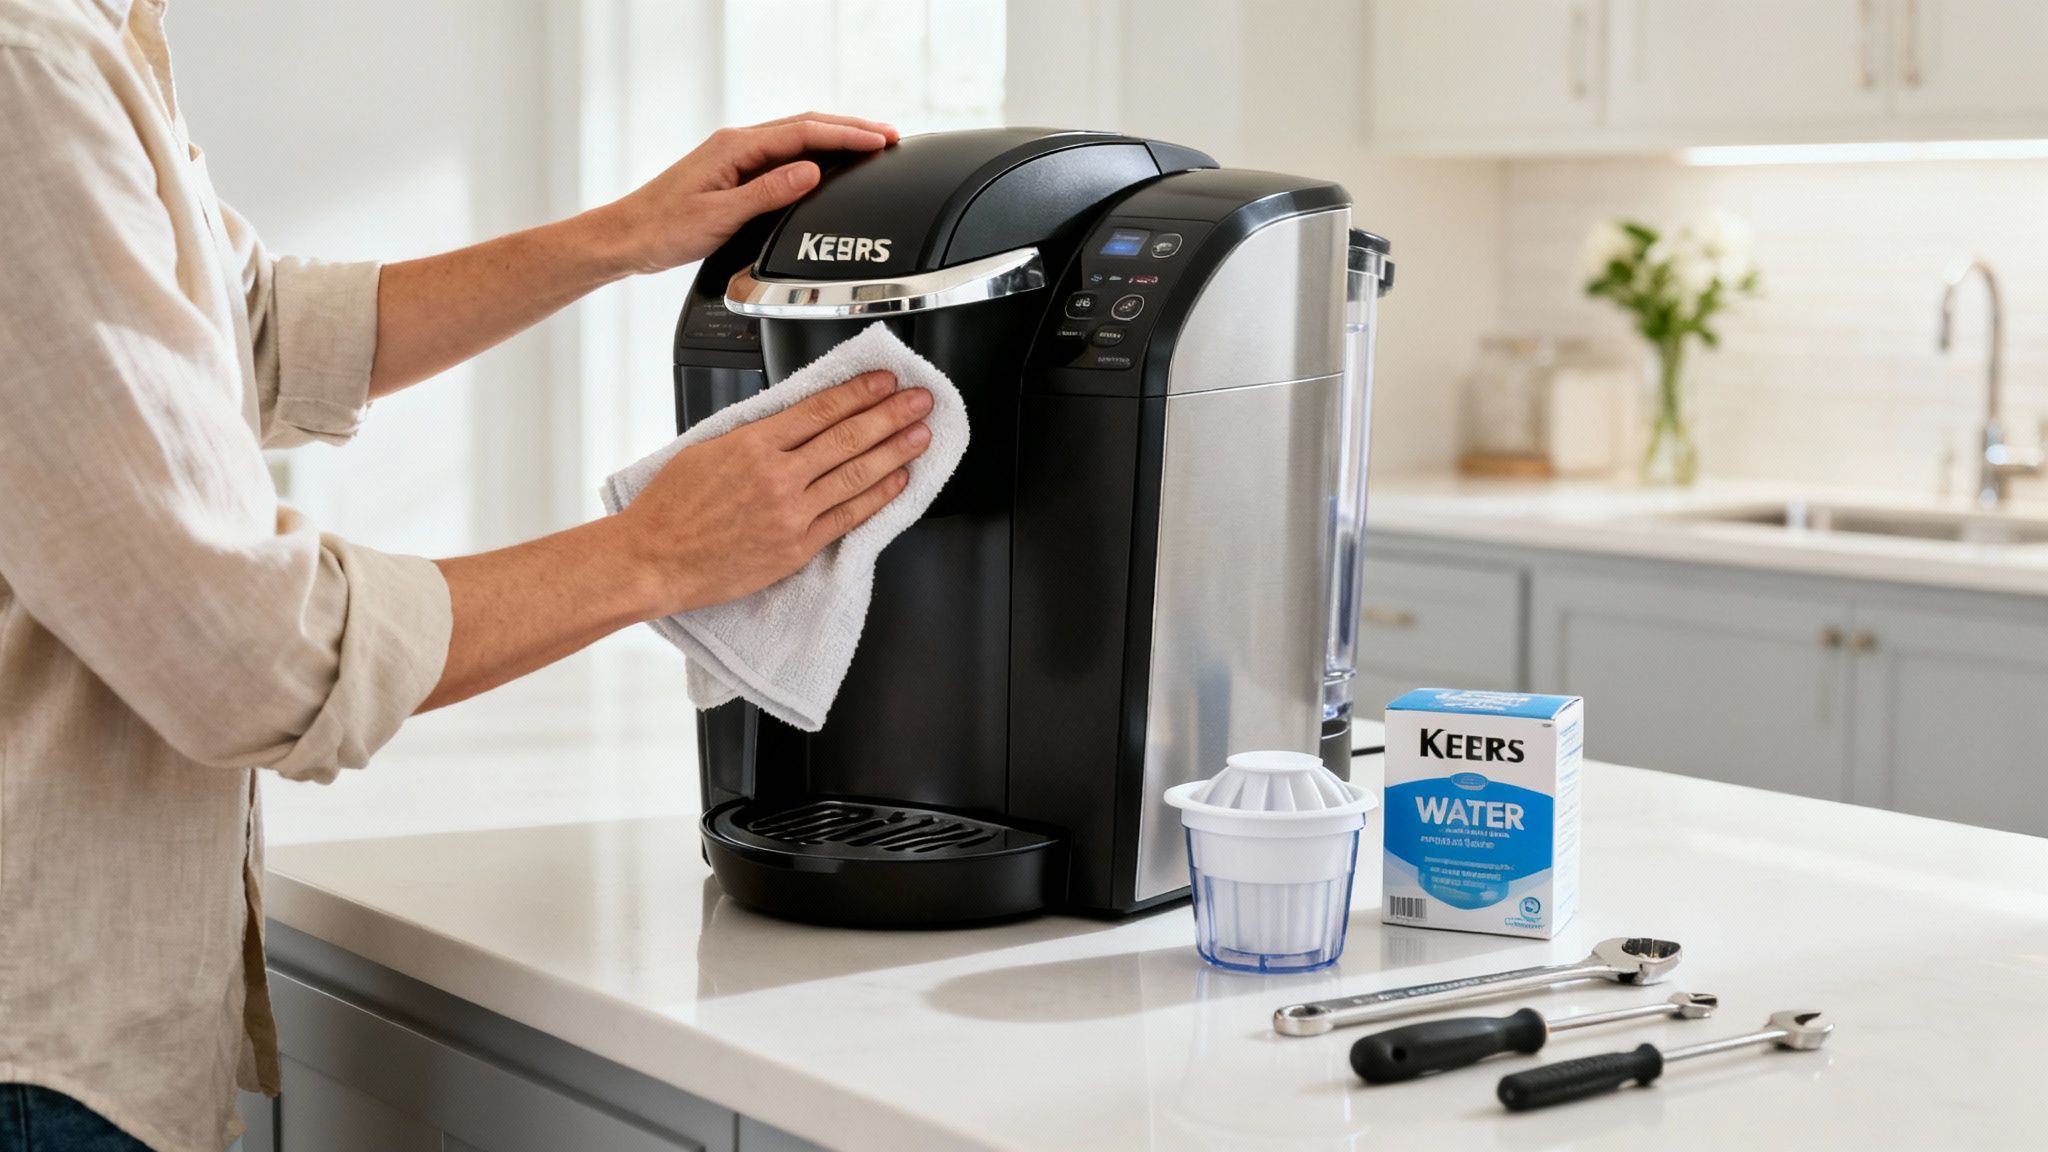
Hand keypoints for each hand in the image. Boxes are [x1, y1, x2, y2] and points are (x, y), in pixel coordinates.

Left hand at [597, 112, 898, 275]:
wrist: (628, 238)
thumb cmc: (663, 229)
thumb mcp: (720, 215)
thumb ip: (768, 192)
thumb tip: (810, 172)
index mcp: (735, 147)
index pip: (803, 133)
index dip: (846, 136)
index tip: (879, 141)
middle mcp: (737, 145)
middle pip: (805, 126)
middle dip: (850, 130)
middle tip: (889, 136)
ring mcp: (736, 157)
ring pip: (796, 138)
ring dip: (835, 139)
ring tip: (870, 145)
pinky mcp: (734, 173)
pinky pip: (784, 155)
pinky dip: (814, 153)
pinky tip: (828, 163)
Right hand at [616, 371, 932, 617]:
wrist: (653, 559)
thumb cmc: (671, 508)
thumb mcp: (707, 448)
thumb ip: (755, 434)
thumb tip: (797, 419)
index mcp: (752, 444)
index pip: (821, 409)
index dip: (860, 392)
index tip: (884, 380)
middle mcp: (776, 477)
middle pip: (848, 436)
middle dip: (891, 414)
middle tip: (919, 400)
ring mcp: (790, 514)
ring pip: (855, 474)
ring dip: (895, 450)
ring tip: (920, 435)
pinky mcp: (796, 548)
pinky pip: (847, 517)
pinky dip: (877, 496)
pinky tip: (898, 480)